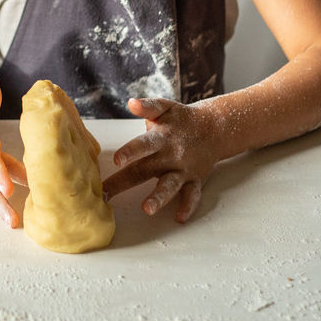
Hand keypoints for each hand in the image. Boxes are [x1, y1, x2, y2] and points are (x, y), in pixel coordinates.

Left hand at [102, 97, 220, 222]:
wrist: (214, 128)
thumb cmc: (180, 119)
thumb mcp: (165, 108)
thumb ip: (147, 106)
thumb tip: (131, 102)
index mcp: (161, 137)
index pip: (144, 145)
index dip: (130, 152)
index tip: (117, 160)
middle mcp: (171, 154)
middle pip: (145, 169)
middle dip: (125, 181)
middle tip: (106, 194)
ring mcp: (184, 169)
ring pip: (170, 185)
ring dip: (158, 197)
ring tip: (146, 209)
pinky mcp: (195, 180)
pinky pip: (193, 195)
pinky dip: (188, 206)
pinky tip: (180, 218)